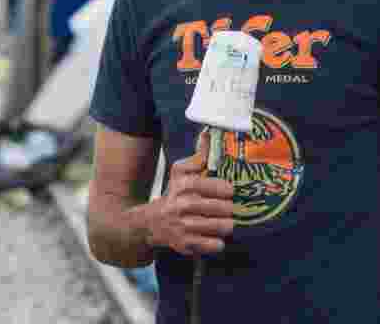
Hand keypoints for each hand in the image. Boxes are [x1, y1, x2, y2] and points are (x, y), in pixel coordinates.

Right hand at [146, 138, 235, 255]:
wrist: (149, 223)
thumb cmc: (172, 195)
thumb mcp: (180, 173)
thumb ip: (198, 156)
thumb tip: (208, 134)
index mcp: (184, 186)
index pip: (217, 187)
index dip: (227, 190)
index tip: (230, 192)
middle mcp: (183, 206)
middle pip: (223, 208)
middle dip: (230, 209)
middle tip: (231, 209)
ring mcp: (184, 227)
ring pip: (222, 227)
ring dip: (227, 225)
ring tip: (225, 222)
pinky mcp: (186, 244)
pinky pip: (215, 245)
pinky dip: (218, 242)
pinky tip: (214, 236)